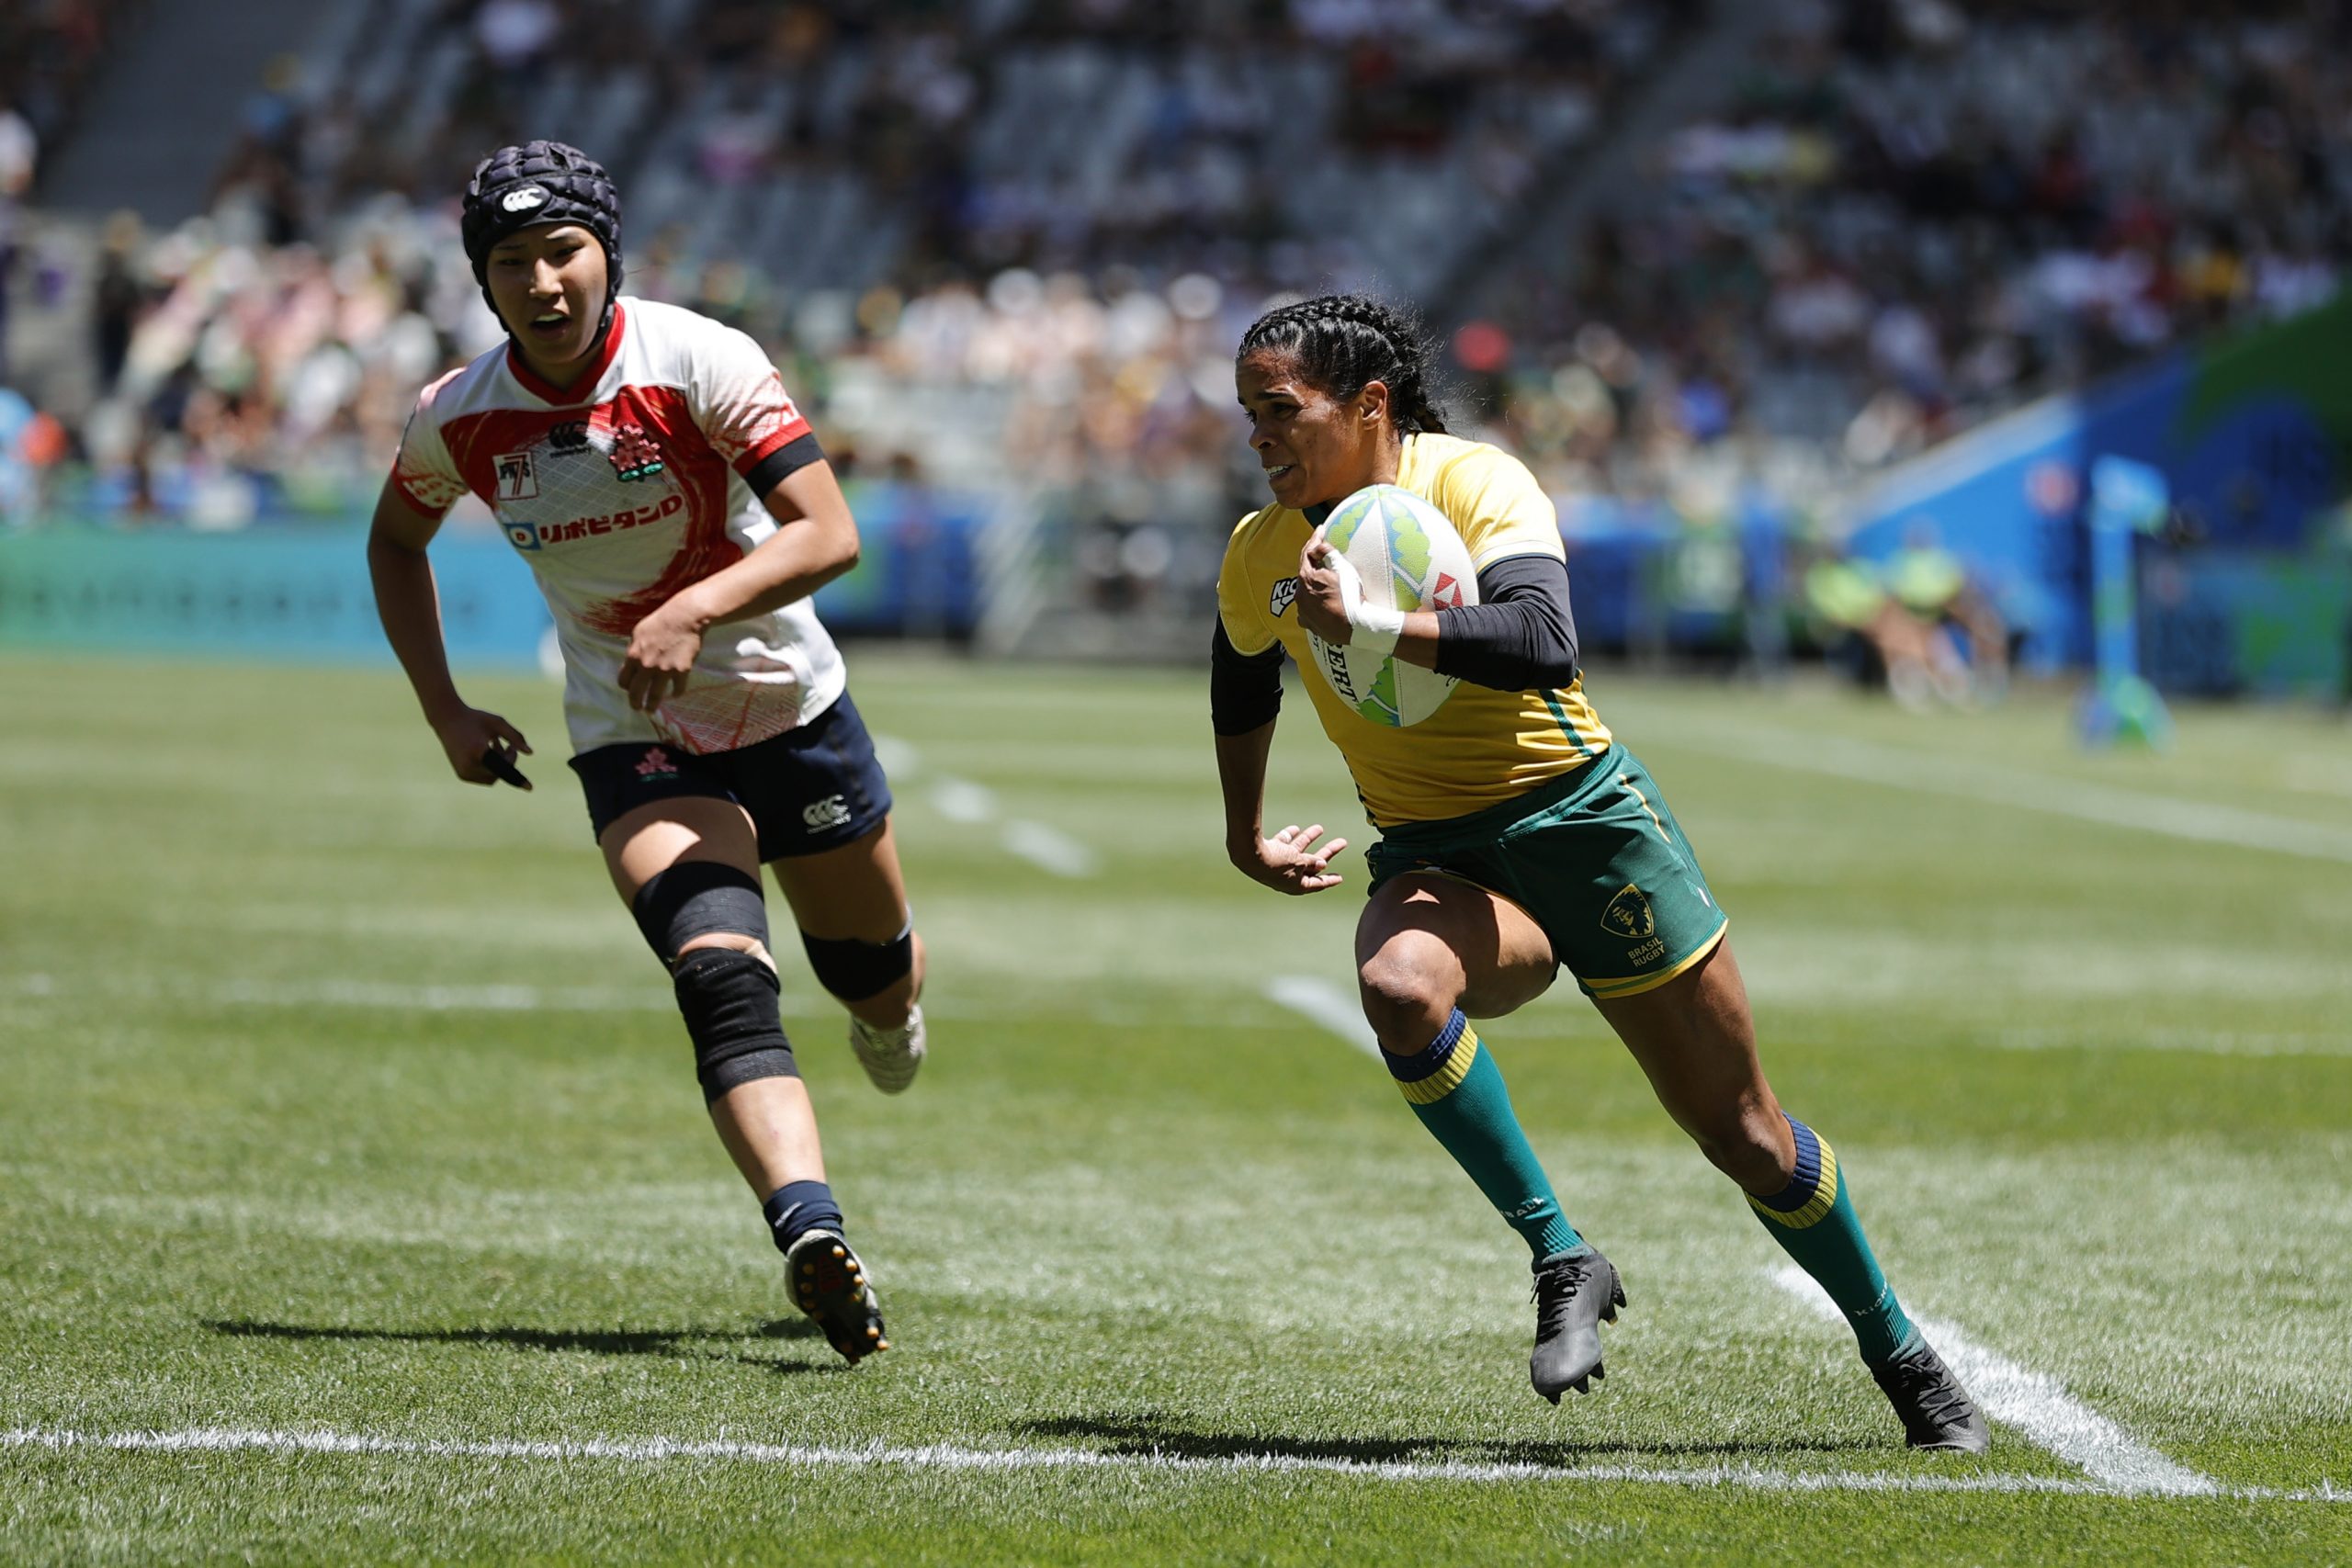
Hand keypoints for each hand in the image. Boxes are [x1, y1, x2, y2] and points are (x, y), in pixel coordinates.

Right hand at [431, 706, 532, 789]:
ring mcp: (464, 772)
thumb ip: (515, 737)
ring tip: (494, 745)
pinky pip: (485, 778)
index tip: (530, 788)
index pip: (502, 768)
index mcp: (478, 751)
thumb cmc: (475, 719)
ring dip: (500, 765)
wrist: (447, 720)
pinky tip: (487, 751)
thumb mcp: (497, 723)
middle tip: (507, 745)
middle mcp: (469, 765)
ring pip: (493, 778)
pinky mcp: (462, 775)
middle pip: (501, 772)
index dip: (516, 777)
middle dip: (508, 760)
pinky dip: (490, 768)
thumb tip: (531, 753)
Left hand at [619, 601, 704, 712]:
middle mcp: (646, 666)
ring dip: (652, 705)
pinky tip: (676, 694)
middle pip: (636, 692)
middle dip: (635, 703)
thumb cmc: (661, 621)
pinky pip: (677, 688)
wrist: (684, 618)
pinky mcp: (681, 671)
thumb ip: (634, 648)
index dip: (626, 687)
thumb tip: (631, 661)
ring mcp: (664, 670)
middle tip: (637, 708)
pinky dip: (676, 693)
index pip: (624, 680)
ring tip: (651, 710)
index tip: (630, 690)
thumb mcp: (639, 632)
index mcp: (633, 655)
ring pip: (655, 695)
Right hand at [1231, 822, 1349, 895]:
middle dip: (1327, 852)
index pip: (1317, 883)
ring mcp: (1278, 864)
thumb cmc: (1276, 863)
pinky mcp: (1269, 852)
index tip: (1340, 878)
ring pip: (1297, 851)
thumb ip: (1311, 862)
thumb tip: (1322, 864)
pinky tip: (1296, 828)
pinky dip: (1290, 836)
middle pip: (1312, 864)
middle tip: (1343, 842)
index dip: (1329, 880)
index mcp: (1296, 885)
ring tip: (1320, 828)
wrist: (1248, 854)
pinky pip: (1283, 844)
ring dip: (1309, 839)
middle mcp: (1288, 876)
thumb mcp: (1299, 863)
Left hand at [1295, 527, 1349, 642]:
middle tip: (1322, 553)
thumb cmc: (1349, 596)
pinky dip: (1313, 602)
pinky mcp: (1307, 623)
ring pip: (1305, 591)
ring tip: (1325, 580)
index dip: (1314, 539)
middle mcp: (1299, 594)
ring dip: (1313, 584)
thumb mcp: (1342, 569)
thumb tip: (1319, 543)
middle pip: (1304, 572)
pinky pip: (1307, 608)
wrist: (1355, 626)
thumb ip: (1328, 553)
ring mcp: (1302, 610)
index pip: (1307, 553)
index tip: (1320, 531)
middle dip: (1313, 562)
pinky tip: (1321, 601)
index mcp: (1306, 577)